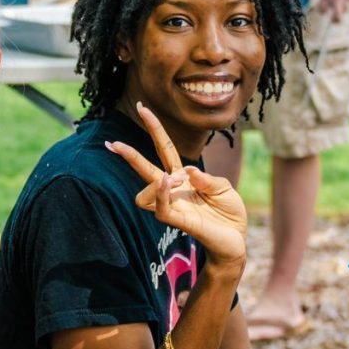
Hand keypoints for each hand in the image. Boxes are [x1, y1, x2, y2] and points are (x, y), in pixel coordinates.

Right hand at [106, 102, 248, 264]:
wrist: (237, 240)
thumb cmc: (229, 213)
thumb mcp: (224, 187)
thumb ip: (207, 178)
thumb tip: (186, 170)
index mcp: (183, 177)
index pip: (163, 149)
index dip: (154, 128)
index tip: (143, 108)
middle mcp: (173, 191)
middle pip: (144, 170)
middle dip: (128, 156)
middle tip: (112, 143)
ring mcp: (174, 207)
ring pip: (145, 195)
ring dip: (154, 181)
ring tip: (173, 178)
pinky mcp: (179, 223)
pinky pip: (161, 209)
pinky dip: (161, 194)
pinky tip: (167, 182)